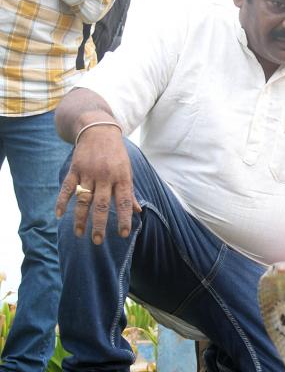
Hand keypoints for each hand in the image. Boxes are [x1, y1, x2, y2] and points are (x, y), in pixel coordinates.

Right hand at [56, 125, 140, 243]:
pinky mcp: (75, 168)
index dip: (124, 219)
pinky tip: (59, 215)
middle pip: (101, 204)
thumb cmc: (116, 155)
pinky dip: (62, 201)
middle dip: (99, 224)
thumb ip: (129, 192)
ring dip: (80, 218)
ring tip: (79, 234)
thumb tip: (137, 212)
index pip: (124, 202)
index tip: (123, 235)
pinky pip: (67, 187)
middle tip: (98, 241)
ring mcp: (88, 172)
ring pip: (83, 199)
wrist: (98, 129)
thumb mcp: (127, 171)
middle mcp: (105, 176)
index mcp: (122, 178)